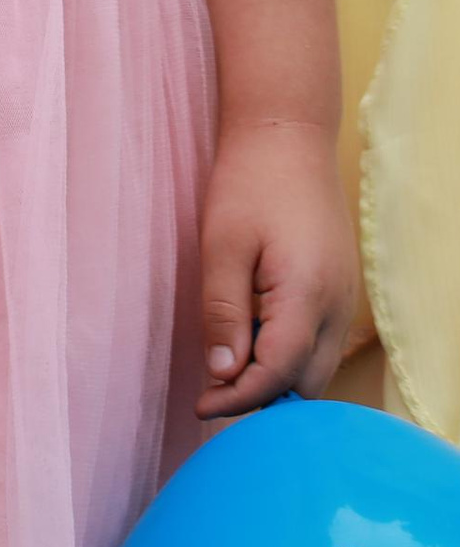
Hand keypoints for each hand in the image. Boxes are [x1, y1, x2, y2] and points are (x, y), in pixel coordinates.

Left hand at [196, 117, 358, 418]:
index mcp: (307, 297)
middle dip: (261, 399)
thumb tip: (222, 373)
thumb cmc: (248, 184)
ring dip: (277, 380)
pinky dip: (290, 357)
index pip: (278, 374)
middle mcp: (337, 308)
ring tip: (226, 376)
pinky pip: (320, 344)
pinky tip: (252, 345)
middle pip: (306, 384)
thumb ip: (224, 312)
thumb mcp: (221, 245)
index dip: (240, 399)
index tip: (202, 408)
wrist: (288, 138)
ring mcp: (345, 301)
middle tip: (211, 397)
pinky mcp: (341, 291)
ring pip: (317, 368)